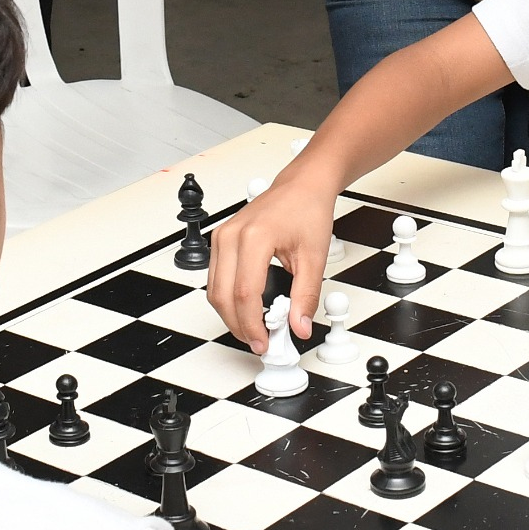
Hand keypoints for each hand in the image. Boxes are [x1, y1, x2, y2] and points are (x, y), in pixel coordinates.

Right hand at [206, 162, 341, 351]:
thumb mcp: (314, 258)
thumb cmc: (307, 210)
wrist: (301, 186)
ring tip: (255, 329)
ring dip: (231, 315)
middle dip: (239, 326)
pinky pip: (215, 278)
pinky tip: (246, 309)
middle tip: (260, 342)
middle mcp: (231, 235)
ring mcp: (222, 236)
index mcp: (255, 237)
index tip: (265, 342)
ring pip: (214, 290)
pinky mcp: (220, 240)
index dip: (253, 325)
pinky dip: (227, 299)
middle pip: (223, 296)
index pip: (245, 294)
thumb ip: (305, 296)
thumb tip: (298, 326)